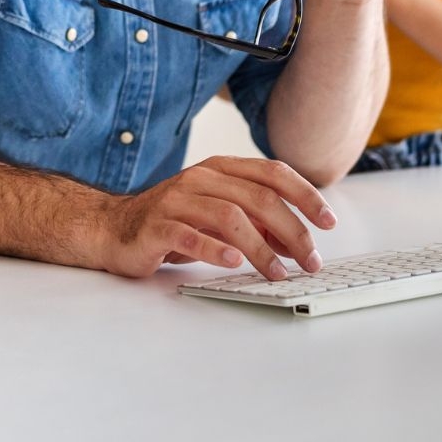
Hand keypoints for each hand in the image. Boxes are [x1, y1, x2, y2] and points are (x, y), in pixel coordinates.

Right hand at [92, 156, 337, 279]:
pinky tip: (233, 263)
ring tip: (277, 272)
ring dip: (260, 248)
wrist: (113, 228)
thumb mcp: (219, 216)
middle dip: (291, 231)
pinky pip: (190, 235)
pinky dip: (215, 249)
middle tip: (309, 261)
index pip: (272, 173)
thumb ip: (256, 222)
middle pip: (257, 197)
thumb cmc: (172, 222)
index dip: (305, 196)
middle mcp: (199, 178)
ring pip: (229, 216)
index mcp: (219, 168)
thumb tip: (296, 242)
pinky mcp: (157, 225)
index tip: (327, 222)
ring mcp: (176, 199)